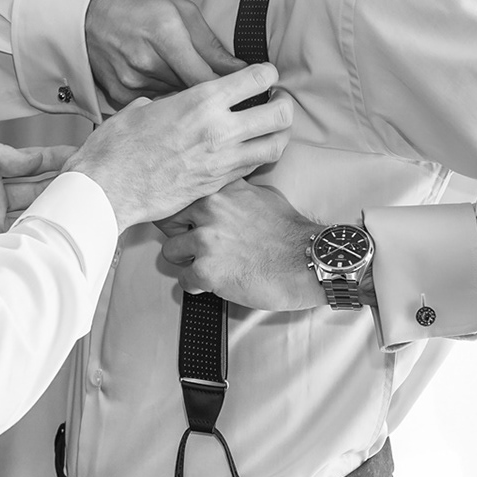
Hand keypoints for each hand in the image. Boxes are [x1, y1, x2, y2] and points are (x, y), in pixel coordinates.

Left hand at [0, 129, 74, 267]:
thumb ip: (0, 153)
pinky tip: (58, 230)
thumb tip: (33, 159)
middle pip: (38, 193)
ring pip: (32, 217)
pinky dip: (37, 238)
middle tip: (92, 180)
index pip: (30, 167)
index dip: (55, 162)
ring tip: (83, 202)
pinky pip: (16, 243)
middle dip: (63, 186)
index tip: (82, 156)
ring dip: (55, 211)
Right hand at [63, 64, 291, 228]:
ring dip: (279, 134)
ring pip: (275, 146)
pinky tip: (248, 151)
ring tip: (271, 128)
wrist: (108, 189)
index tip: (265, 74)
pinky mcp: (217, 184)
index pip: (256, 78)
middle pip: (280, 113)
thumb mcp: (140, 109)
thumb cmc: (116, 147)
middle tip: (277, 101)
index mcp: (201, 101)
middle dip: (285, 104)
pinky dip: (258, 156)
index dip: (267, 73)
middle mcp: (220, 129)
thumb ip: (167, 102)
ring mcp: (222, 161)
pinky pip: (253, 167)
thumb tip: (170, 103)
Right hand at [85, 0, 245, 109]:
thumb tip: (240, 69)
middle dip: (208, 91)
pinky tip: (157, 80)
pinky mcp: (119, 95)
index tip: (246, 94)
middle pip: (193, 93)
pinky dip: (162, 96)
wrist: (85, 13)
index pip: (208, 79)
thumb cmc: (134, 4)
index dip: (231, 91)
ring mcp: (130, 81)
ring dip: (184, 94)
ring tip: (179, 75)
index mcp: (165, 34)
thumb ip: (211, 44)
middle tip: (215, 82)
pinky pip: (154, 104)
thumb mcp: (180, 10)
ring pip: (175, 101)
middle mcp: (146, 62)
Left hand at [157, 180, 326, 310]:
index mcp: (221, 191)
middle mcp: (209, 210)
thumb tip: (221, 197)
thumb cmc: (291, 234)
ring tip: (206, 267)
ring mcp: (205, 240)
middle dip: (179, 236)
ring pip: (170, 252)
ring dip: (186, 262)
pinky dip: (196, 285)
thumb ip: (234, 194)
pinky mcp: (206, 270)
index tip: (186, 222)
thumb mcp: (262, 195)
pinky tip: (214, 283)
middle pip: (168, 222)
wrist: (308, 261)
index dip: (183, 214)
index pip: (180, 196)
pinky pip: (183, 280)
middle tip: (193, 248)